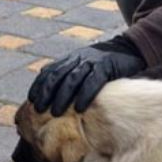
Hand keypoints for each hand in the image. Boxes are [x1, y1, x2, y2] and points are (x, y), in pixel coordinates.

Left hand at [28, 35, 145, 115]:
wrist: (129, 48)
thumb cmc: (105, 63)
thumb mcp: (84, 63)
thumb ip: (69, 71)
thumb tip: (48, 84)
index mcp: (71, 58)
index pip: (50, 70)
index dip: (40, 84)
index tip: (32, 99)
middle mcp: (79, 58)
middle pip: (58, 75)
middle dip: (47, 93)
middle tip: (40, 110)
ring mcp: (92, 61)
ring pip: (72, 78)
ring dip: (62, 96)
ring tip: (55, 112)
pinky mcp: (106, 67)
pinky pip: (93, 81)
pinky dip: (85, 94)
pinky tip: (79, 107)